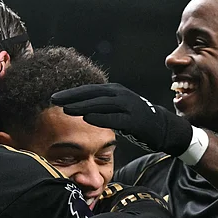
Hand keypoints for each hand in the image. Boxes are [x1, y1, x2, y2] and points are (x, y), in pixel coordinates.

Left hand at [52, 83, 192, 155]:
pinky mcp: (134, 120)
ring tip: (66, 109)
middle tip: (54, 99)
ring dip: (82, 106)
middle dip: (72, 97)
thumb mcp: (117, 107)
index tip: (54, 96)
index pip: (89, 90)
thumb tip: (80, 107)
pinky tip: (87, 118)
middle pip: (92, 94)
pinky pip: (114, 118)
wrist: (162, 127)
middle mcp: (120, 95)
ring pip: (101, 105)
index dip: (71, 92)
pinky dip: (100, 117)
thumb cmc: (136, 119)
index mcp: (114, 91)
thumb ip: (101, 105)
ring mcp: (128, 106)